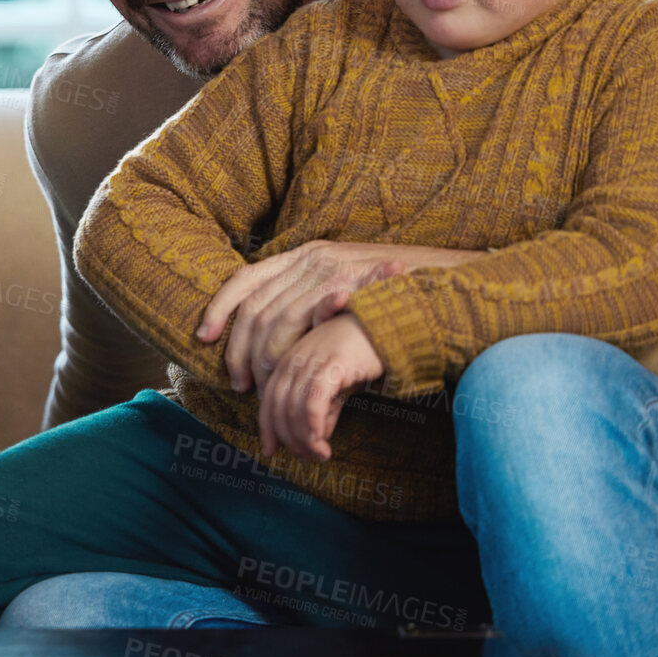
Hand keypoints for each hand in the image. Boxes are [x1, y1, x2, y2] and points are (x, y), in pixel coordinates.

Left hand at [199, 240, 478, 392]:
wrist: (452, 293)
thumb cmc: (403, 301)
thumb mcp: (348, 297)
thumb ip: (313, 311)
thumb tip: (280, 349)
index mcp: (308, 256)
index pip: (247, 279)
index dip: (220, 307)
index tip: (204, 338)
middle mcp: (315, 261)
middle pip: (255, 309)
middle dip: (241, 353)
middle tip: (242, 388)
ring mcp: (333, 279)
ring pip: (275, 329)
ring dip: (267, 370)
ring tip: (267, 400)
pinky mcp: (351, 305)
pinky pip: (306, 341)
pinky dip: (292, 371)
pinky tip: (290, 387)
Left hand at [257, 313, 383, 462]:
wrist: (387, 327)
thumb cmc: (360, 353)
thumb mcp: (336, 385)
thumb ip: (324, 409)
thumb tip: (317, 439)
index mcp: (288, 362)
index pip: (268, 400)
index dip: (267, 428)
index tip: (270, 451)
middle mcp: (294, 360)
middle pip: (278, 407)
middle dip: (289, 439)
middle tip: (308, 458)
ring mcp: (311, 360)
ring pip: (294, 407)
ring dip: (304, 438)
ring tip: (320, 455)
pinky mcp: (332, 364)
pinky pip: (314, 400)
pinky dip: (313, 424)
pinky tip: (321, 442)